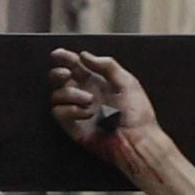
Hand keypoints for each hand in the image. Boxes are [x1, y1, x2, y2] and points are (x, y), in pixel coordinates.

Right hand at [48, 49, 161, 167]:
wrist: (137, 140)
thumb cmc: (137, 113)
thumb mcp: (127, 83)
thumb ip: (107, 66)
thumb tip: (83, 55)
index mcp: (97, 81)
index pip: (75, 65)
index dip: (64, 58)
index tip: (59, 55)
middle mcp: (84, 93)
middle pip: (58, 78)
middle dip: (57, 73)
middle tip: (66, 74)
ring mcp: (76, 109)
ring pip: (57, 94)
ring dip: (70, 94)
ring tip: (90, 100)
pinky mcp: (71, 124)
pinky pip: (58, 111)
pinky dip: (71, 110)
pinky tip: (87, 114)